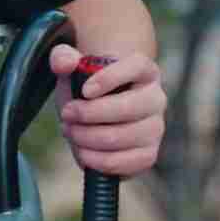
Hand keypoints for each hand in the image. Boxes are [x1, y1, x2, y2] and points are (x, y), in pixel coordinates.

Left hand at [51, 44, 164, 177]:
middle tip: (67, 115)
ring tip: (72, 131)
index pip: (136, 67)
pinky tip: (83, 152)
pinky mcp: (149, 154)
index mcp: (144, 70)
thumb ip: (63, 58)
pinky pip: (124, 162)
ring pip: (120, 137)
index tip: (84, 90)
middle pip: (126, 108)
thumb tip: (63, 63)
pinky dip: (97, 160)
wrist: (100, 115)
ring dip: (87, 137)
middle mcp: (156, 98)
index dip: (109, 78)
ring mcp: (155, 128)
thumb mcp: (73, 70)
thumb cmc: (89, 89)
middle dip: (88, 114)